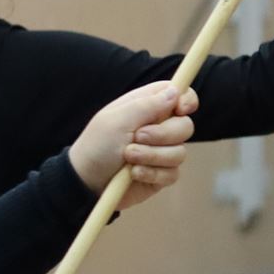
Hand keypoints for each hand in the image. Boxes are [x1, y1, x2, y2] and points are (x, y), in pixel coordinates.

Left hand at [69, 82, 198, 207]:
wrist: (86, 182)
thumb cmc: (96, 145)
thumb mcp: (118, 120)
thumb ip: (148, 105)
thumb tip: (175, 92)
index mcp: (148, 107)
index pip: (179, 95)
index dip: (186, 99)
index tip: (182, 108)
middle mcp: (159, 128)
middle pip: (185, 126)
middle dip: (163, 134)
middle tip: (138, 137)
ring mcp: (162, 152)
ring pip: (180, 152)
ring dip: (152, 156)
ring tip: (128, 158)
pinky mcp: (162, 174)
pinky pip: (173, 173)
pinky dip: (152, 173)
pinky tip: (133, 174)